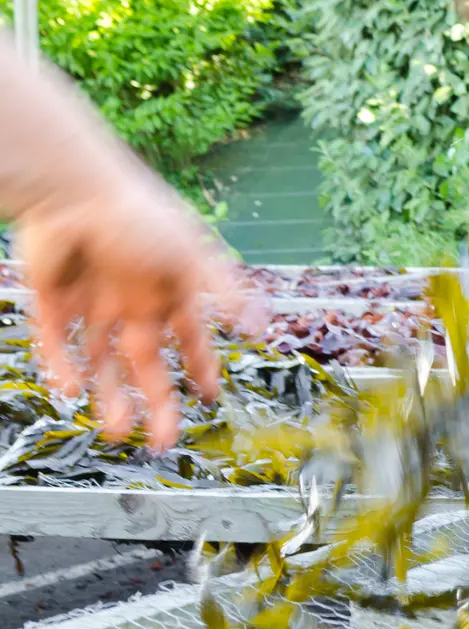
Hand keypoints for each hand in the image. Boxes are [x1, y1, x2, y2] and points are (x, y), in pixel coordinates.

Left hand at [16, 167, 262, 448]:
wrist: (75, 187)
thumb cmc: (139, 213)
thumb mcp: (192, 254)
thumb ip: (225, 291)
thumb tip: (258, 327)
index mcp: (169, 292)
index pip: (189, 342)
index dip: (199, 371)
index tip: (206, 400)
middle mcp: (132, 301)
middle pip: (146, 365)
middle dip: (157, 404)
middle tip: (161, 441)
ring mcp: (91, 301)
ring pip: (100, 362)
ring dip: (110, 397)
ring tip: (116, 431)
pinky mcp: (51, 297)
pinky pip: (55, 342)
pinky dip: (63, 368)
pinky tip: (72, 391)